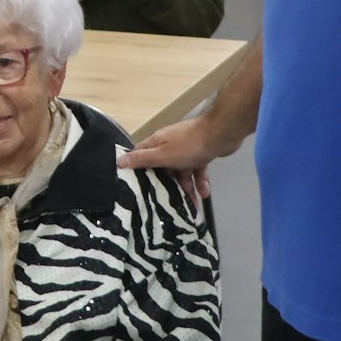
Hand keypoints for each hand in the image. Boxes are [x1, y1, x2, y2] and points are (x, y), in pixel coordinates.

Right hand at [118, 114, 243, 204]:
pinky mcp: (201, 153)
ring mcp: (186, 149)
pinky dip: (200, 181)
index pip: (141, 155)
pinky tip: (204, 193)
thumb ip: (143, 159)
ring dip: (186, 188)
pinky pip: (197, 170)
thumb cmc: (188, 145)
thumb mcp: (162, 155)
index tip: (133, 187)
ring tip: (191, 206)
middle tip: (166, 205)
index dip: (136, 169)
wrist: (220, 134)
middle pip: (162, 168)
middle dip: (166, 186)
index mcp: (157, 143)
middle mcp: (170, 145)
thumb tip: (119, 160)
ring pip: (182, 172)